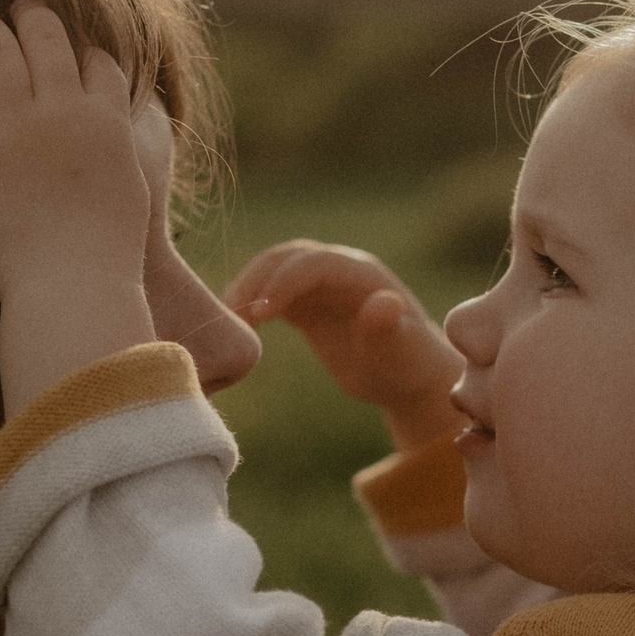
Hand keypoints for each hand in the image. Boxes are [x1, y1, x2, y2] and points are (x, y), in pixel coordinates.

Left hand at [0, 0, 153, 413]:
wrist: (74, 290)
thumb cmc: (109, 255)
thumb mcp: (132, 190)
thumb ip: (122, 147)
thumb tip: (118, 125)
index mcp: (108, 121)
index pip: (96, 57)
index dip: (82, 42)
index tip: (69, 39)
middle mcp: (63, 113)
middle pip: (47, 36)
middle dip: (31, 14)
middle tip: (18, 7)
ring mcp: (16, 132)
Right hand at [227, 241, 465, 452]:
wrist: (408, 377)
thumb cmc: (407, 367)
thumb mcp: (399, 354)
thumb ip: (388, 329)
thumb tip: (385, 301)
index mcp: (361, 274)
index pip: (313, 263)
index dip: (283, 282)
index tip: (258, 314)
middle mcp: (338, 269)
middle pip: (285, 258)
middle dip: (255, 280)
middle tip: (230, 316)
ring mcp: (320, 284)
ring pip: (272, 272)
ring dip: (246, 289)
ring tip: (225, 323)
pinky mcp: (307, 303)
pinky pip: (271, 293)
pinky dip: (250, 304)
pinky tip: (234, 329)